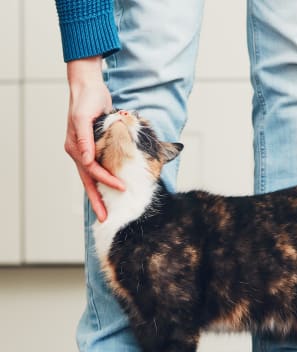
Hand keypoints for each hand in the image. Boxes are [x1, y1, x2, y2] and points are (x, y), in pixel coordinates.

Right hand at [64, 57, 124, 221]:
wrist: (89, 88)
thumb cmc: (87, 100)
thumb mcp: (84, 117)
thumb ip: (85, 139)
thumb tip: (86, 160)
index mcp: (76, 148)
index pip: (92, 171)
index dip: (107, 180)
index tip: (121, 188)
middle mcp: (79, 152)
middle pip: (89, 182)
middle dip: (97, 201)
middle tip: (104, 219)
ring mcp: (86, 152)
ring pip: (93, 178)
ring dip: (99, 195)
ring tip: (106, 211)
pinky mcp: (94, 148)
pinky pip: (98, 170)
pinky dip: (104, 181)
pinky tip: (109, 191)